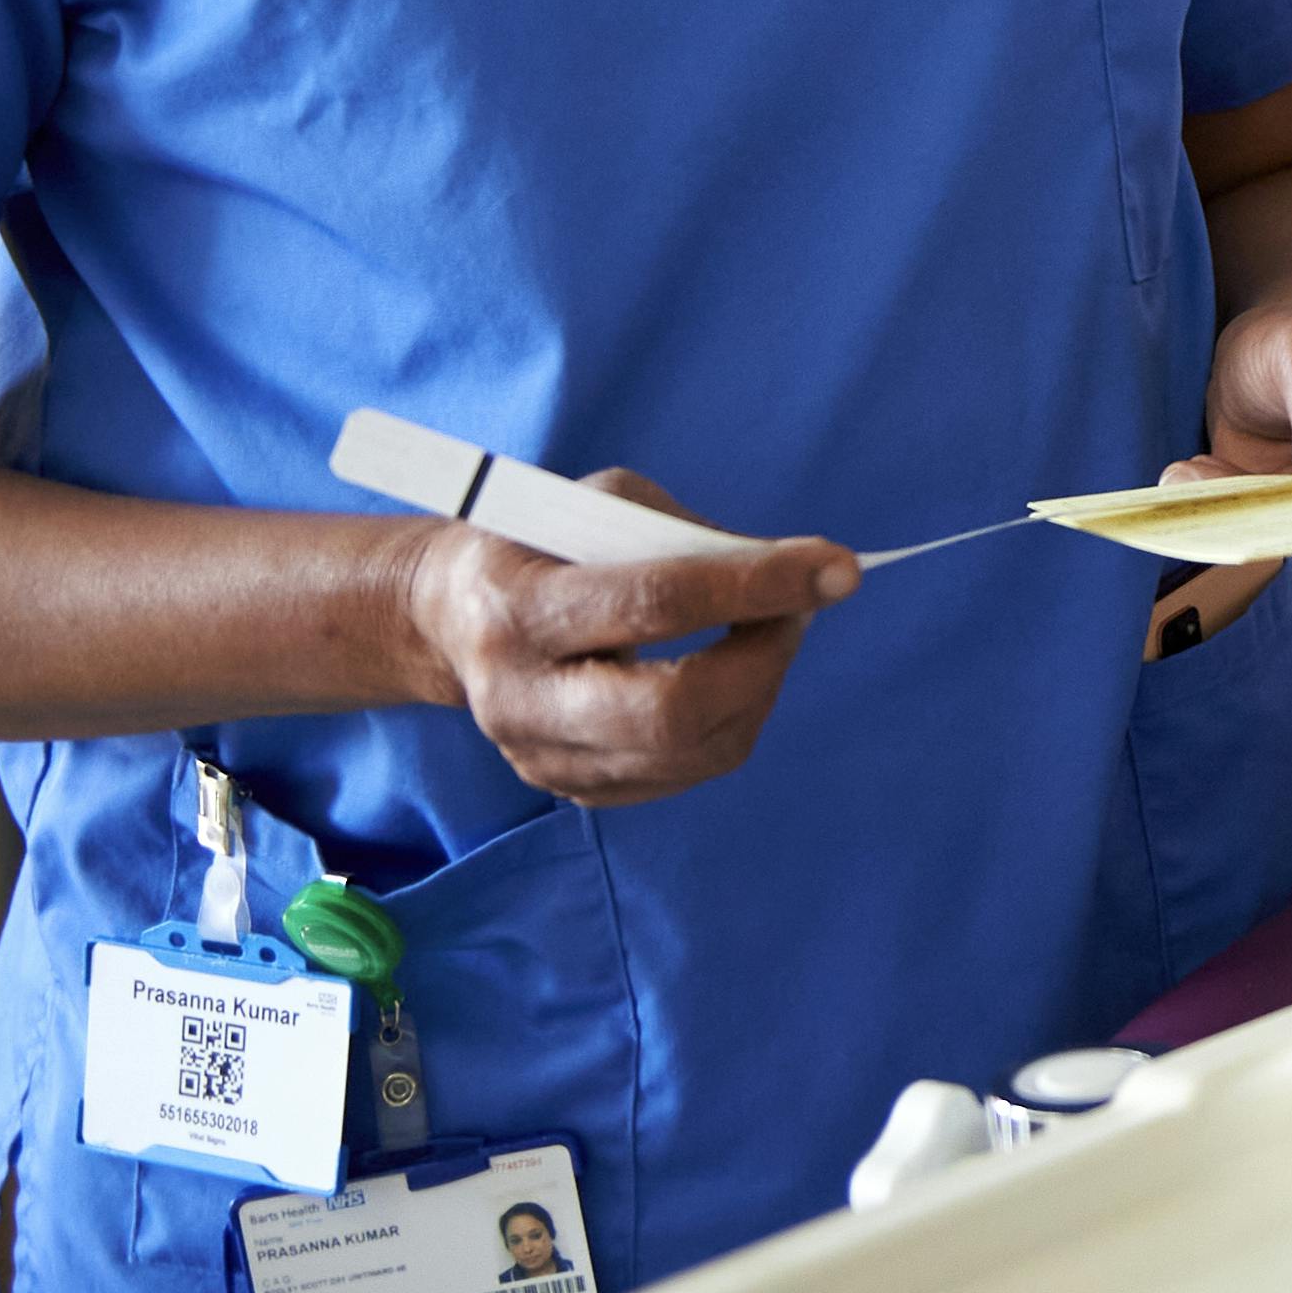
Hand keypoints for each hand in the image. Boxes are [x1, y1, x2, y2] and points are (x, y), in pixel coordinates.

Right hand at [402, 473, 856, 806]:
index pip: (653, 603)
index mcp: (519, 608)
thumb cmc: (545, 542)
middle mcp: (520, 697)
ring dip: (760, 687)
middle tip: (801, 610)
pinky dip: (731, 719)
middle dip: (764, 659)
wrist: (453, 617)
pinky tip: (729, 672)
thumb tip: (800, 573)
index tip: (838, 569)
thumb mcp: (604, 505)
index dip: (756, 586)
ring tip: (770, 630)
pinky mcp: (570, 787)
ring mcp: (540, 755)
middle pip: (671, 711)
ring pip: (692, 751)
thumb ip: (693, 537)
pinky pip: (685, 772)